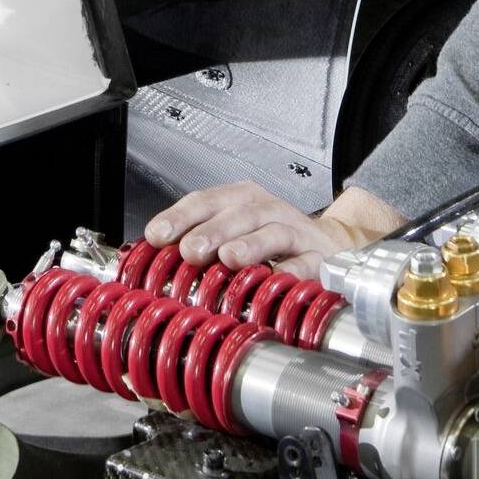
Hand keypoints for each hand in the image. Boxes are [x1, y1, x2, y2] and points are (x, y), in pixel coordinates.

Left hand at [144, 182, 407, 280]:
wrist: (327, 247)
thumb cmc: (270, 243)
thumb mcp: (230, 235)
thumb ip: (195, 244)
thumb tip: (150, 261)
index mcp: (240, 200)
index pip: (206, 200)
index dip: (180, 216)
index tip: (157, 235)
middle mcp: (267, 210)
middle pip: (238, 213)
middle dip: (211, 231)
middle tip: (190, 251)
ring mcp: (295, 232)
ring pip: (272, 231)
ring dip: (250, 244)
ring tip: (229, 258)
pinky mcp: (319, 257)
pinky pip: (306, 262)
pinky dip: (292, 270)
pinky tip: (276, 277)